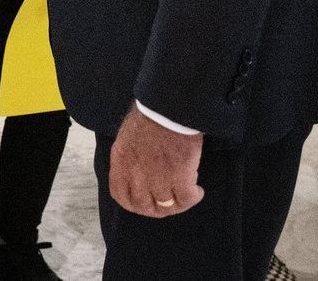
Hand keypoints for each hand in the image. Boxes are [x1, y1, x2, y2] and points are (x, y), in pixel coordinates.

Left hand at [107, 103, 203, 218]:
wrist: (169, 108)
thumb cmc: (149, 115)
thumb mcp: (128, 136)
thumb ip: (129, 157)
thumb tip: (137, 169)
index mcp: (121, 162)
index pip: (120, 195)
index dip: (132, 204)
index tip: (144, 203)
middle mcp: (136, 175)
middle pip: (144, 206)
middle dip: (156, 209)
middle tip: (167, 203)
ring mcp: (158, 179)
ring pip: (166, 206)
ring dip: (176, 205)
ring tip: (185, 196)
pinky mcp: (180, 178)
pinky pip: (186, 200)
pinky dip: (193, 198)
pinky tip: (197, 191)